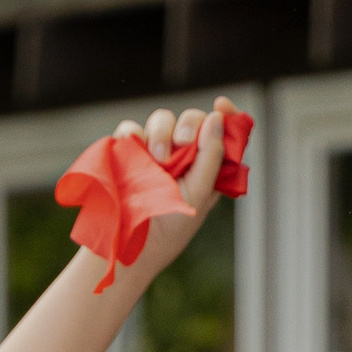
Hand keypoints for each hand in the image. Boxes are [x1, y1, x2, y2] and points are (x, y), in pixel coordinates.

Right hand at [107, 99, 235, 279]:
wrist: (128, 245)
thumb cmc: (169, 229)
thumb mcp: (200, 195)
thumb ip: (211, 156)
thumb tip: (216, 118)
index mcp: (205, 165)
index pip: (220, 131)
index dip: (225, 114)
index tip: (220, 105)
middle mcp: (180, 155)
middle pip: (191, 119)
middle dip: (189, 124)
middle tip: (183, 143)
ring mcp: (152, 152)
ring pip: (161, 119)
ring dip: (161, 132)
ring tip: (157, 158)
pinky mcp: (126, 153)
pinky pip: (130, 129)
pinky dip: (133, 134)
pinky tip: (135, 151)